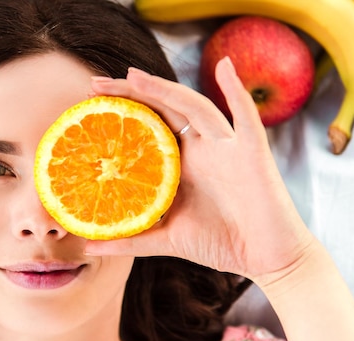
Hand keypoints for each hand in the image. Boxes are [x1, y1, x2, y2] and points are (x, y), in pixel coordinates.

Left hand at [85, 57, 314, 285]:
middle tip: (95, 84)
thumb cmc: (220, 245)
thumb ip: (129, 240)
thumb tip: (87, 246)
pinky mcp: (252, 152)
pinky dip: (237, 90)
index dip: (121, 113)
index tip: (88, 105)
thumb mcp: (165, 239)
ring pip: (193, 107)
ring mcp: (225, 147)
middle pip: (162, 109)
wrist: (266, 259)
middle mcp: (200, 148)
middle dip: (131, 93)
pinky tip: (224, 67)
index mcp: (180, 164)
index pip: (147, 128)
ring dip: (164, 89)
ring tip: (132, 76)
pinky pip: (246, 116)